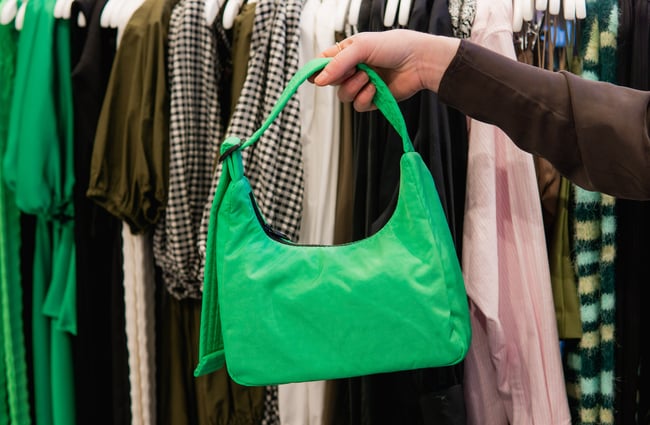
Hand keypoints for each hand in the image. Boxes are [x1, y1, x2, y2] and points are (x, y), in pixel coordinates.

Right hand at [314, 30, 459, 111]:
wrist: (420, 61)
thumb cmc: (395, 47)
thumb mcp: (362, 47)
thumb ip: (337, 64)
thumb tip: (318, 80)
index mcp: (348, 53)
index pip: (323, 63)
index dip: (317, 71)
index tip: (315, 77)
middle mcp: (354, 70)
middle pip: (331, 82)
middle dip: (339, 77)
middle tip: (353, 69)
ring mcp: (363, 85)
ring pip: (344, 96)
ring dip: (354, 87)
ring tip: (369, 77)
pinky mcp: (373, 100)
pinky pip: (358, 106)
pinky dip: (365, 98)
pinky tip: (376, 88)